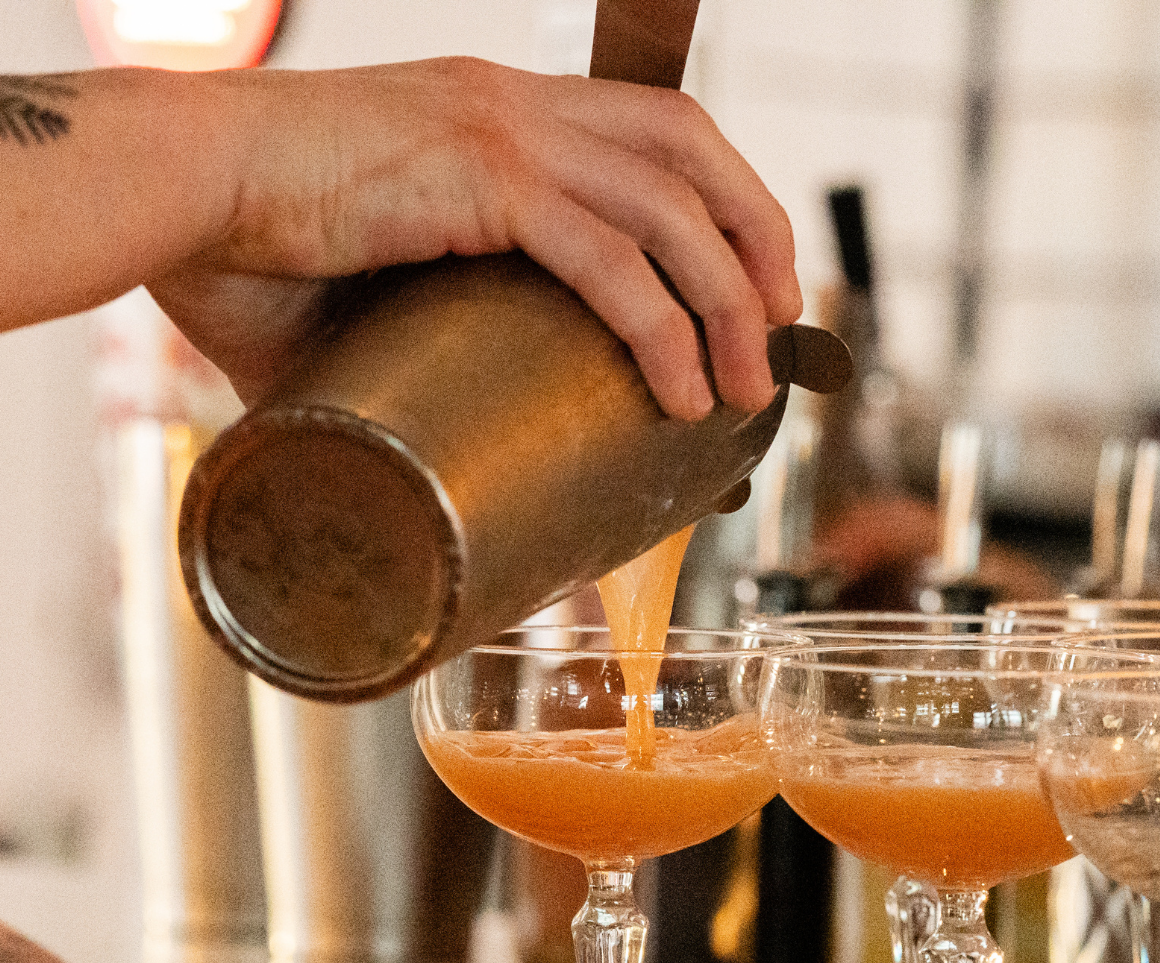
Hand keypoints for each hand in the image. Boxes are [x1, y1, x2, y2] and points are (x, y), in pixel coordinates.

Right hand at [145, 59, 801, 414]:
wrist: (172, 197)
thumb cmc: (248, 248)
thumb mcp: (369, 296)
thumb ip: (416, 351)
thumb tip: (420, 447)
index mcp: (504, 118)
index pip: (661, 134)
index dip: (729, 206)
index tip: (755, 291)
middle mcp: (518, 108)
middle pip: (694, 151)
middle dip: (756, 246)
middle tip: (777, 337)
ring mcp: (501, 135)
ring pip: (670, 208)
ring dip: (727, 302)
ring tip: (743, 388)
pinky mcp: (477, 180)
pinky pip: (607, 256)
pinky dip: (660, 326)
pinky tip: (680, 389)